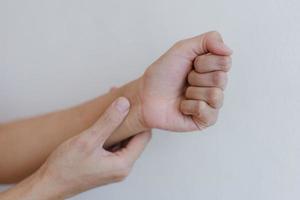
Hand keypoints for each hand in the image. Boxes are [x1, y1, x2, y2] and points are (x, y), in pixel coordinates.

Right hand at [36, 97, 150, 198]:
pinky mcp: (106, 165)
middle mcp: (122, 167)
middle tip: (123, 101)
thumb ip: (108, 121)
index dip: (141, 118)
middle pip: (136, 138)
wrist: (49, 184)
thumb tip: (124, 104)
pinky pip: (115, 146)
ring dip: (120, 125)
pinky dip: (112, 133)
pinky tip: (104, 122)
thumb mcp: (88, 140)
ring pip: (125, 141)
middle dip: (130, 119)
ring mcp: (114, 167)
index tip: (136, 103)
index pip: (144, 137)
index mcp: (123, 164)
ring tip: (113, 107)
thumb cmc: (65, 168)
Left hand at [128, 31, 231, 130]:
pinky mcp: (205, 120)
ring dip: (193, 92)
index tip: (190, 65)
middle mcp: (215, 86)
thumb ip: (208, 40)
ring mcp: (211, 104)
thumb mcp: (183, 49)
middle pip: (220, 78)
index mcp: (213, 68)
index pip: (225, 61)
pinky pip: (207, 112)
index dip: (204, 62)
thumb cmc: (163, 74)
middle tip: (185, 80)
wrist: (145, 95)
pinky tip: (182, 106)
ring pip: (215, 95)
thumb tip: (229, 50)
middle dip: (196, 77)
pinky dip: (190, 106)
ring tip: (183, 93)